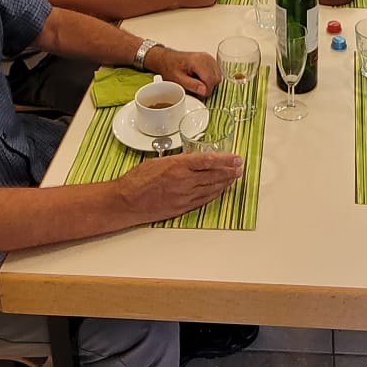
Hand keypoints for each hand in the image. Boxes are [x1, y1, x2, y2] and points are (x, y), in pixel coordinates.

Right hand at [117, 153, 242, 225]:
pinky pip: (203, 200)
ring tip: (234, 178)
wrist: (126, 201)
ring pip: (211, 189)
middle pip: (213, 175)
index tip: (236, 158)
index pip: (208, 161)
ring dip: (225, 183)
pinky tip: (220, 191)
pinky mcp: (182, 208)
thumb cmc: (137, 180)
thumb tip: (190, 161)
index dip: (225, 159)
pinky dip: (214, 194)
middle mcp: (184, 181)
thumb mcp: (158, 161)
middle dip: (229, 171)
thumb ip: (177, 161)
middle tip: (240, 168)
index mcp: (177, 166)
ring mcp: (184, 196)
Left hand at [149, 46, 220, 96]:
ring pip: (218, 76)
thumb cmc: (170, 67)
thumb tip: (204, 91)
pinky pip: (216, 73)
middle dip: (208, 87)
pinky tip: (200, 78)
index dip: (205, 90)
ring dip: (209, 83)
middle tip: (196, 89)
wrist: (167, 59)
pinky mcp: (210, 60)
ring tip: (197, 82)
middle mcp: (206, 58)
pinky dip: (210, 78)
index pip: (210, 80)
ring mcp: (209, 58)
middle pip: (216, 78)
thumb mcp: (177, 79)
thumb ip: (192, 85)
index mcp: (198, 61)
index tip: (198, 94)